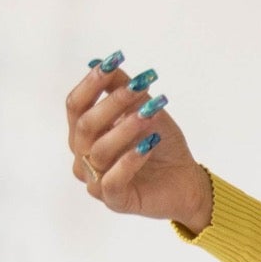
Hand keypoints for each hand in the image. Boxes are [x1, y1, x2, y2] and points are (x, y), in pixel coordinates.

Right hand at [64, 62, 209, 229]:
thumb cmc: (159, 143)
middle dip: (113, 103)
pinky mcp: (114, 200)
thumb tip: (100, 61)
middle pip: (86, 125)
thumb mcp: (142, 108)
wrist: (185, 178)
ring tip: (151, 114)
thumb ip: (120, 87)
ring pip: (100, 150)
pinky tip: (148, 145)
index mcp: (83, 133)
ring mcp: (96, 180)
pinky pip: (113, 181)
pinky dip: (130, 160)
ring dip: (126, 128)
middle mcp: (83, 156)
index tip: (114, 61)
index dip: (91, 83)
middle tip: (140, 88)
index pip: (75, 105)